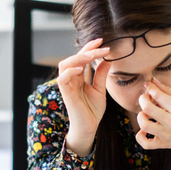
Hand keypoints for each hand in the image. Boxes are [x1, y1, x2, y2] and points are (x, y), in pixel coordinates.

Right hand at [57, 38, 111, 155]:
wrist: (89, 127)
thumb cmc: (92, 110)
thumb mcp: (100, 89)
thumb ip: (101, 75)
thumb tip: (108, 59)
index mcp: (78, 77)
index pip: (81, 58)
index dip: (90, 48)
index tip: (102, 41)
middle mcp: (71, 79)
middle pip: (73, 58)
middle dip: (86, 49)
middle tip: (100, 45)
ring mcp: (67, 86)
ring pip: (65, 64)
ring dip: (78, 57)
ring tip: (92, 55)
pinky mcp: (66, 94)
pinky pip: (62, 79)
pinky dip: (70, 71)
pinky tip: (81, 68)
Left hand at [136, 78, 170, 169]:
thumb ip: (168, 91)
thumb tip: (153, 80)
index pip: (158, 95)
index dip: (150, 88)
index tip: (147, 85)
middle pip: (148, 108)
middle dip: (142, 99)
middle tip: (145, 98)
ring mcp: (167, 135)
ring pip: (144, 125)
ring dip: (140, 116)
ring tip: (145, 114)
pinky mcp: (163, 144)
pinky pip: (145, 143)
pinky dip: (140, 136)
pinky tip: (144, 131)